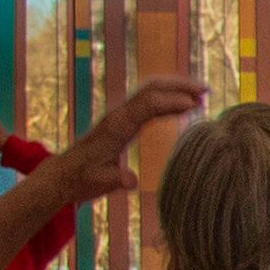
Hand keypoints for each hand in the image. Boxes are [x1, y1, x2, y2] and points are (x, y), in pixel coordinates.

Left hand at [51, 77, 206, 204]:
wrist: (64, 174)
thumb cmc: (82, 179)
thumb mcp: (99, 183)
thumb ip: (116, 179)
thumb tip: (131, 180)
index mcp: (116, 126)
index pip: (147, 105)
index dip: (171, 102)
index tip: (195, 106)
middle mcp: (119, 115)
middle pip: (150, 89)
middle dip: (178, 86)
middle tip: (205, 91)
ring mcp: (121, 116)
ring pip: (150, 92)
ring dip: (175, 89)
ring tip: (201, 95)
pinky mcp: (123, 121)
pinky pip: (149, 103)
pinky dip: (168, 100)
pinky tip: (184, 107)